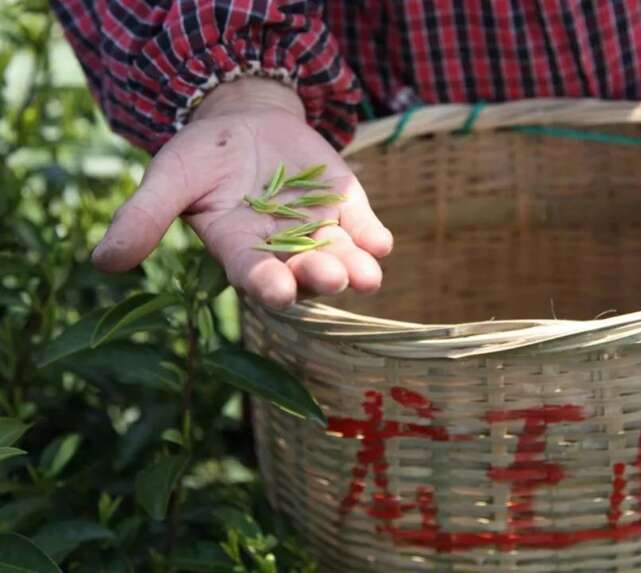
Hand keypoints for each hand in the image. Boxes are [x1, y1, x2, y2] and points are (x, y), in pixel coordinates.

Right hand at [91, 77, 392, 307]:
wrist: (248, 122)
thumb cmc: (203, 156)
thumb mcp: (170, 177)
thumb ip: (145, 216)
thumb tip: (103, 261)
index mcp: (239, 247)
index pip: (253, 272)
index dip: (266, 282)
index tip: (279, 292)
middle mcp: (283, 248)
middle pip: (303, 270)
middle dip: (317, 276)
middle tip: (331, 278)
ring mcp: (318, 229)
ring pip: (340, 255)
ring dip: (355, 267)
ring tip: (367, 275)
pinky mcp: (345, 207)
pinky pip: (363, 225)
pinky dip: (373, 234)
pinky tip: (381, 242)